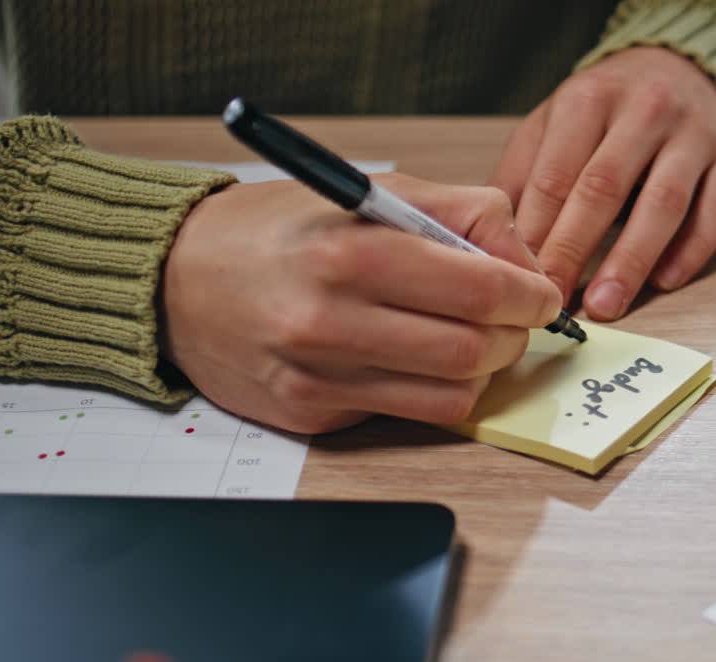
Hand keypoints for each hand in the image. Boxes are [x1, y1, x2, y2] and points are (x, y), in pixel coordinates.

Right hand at [161, 174, 562, 433]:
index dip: (532, 296)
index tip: (539, 292)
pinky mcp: (311, 416)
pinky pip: (409, 415)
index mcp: (351, 254)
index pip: (484, 292)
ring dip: (482, 369)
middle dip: (514, 335)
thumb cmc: (280, 231)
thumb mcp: (372, 192)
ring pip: (453, 395)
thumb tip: (528, 262)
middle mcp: (331, 321)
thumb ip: (462, 213)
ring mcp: (319, 378)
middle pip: (475, 351)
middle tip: (510, 317)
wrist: (175, 280)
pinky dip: (433, 390)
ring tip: (469, 338)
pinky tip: (417, 359)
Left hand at [491, 46, 715, 320]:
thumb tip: (492, 238)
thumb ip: (525, 171)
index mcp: (590, 98)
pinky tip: (666, 281)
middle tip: (555, 302)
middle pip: (604, 188)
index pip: (556, 175)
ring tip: (607, 305)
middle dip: (575, 251)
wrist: (693, 66)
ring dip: (632, 260)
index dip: (536, 232)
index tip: (520, 279)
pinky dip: (692, 249)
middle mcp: (646, 109)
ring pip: (664, 202)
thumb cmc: (614, 107)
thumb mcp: (559, 119)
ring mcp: (695, 132)